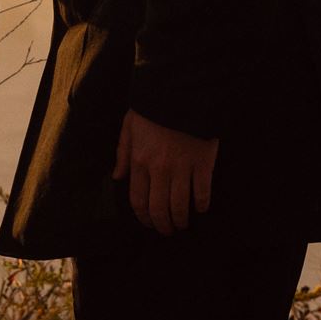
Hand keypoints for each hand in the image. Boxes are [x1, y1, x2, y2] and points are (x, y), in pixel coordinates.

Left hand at [112, 109, 217, 234]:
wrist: (182, 89)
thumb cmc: (153, 107)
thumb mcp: (130, 125)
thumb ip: (122, 153)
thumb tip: (118, 177)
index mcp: (140, 160)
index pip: (139, 200)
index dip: (144, 218)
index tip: (150, 223)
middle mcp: (159, 168)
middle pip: (159, 209)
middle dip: (163, 225)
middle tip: (168, 230)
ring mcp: (182, 167)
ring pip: (180, 206)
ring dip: (181, 221)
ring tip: (183, 224)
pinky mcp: (203, 163)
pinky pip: (202, 193)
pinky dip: (202, 205)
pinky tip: (201, 208)